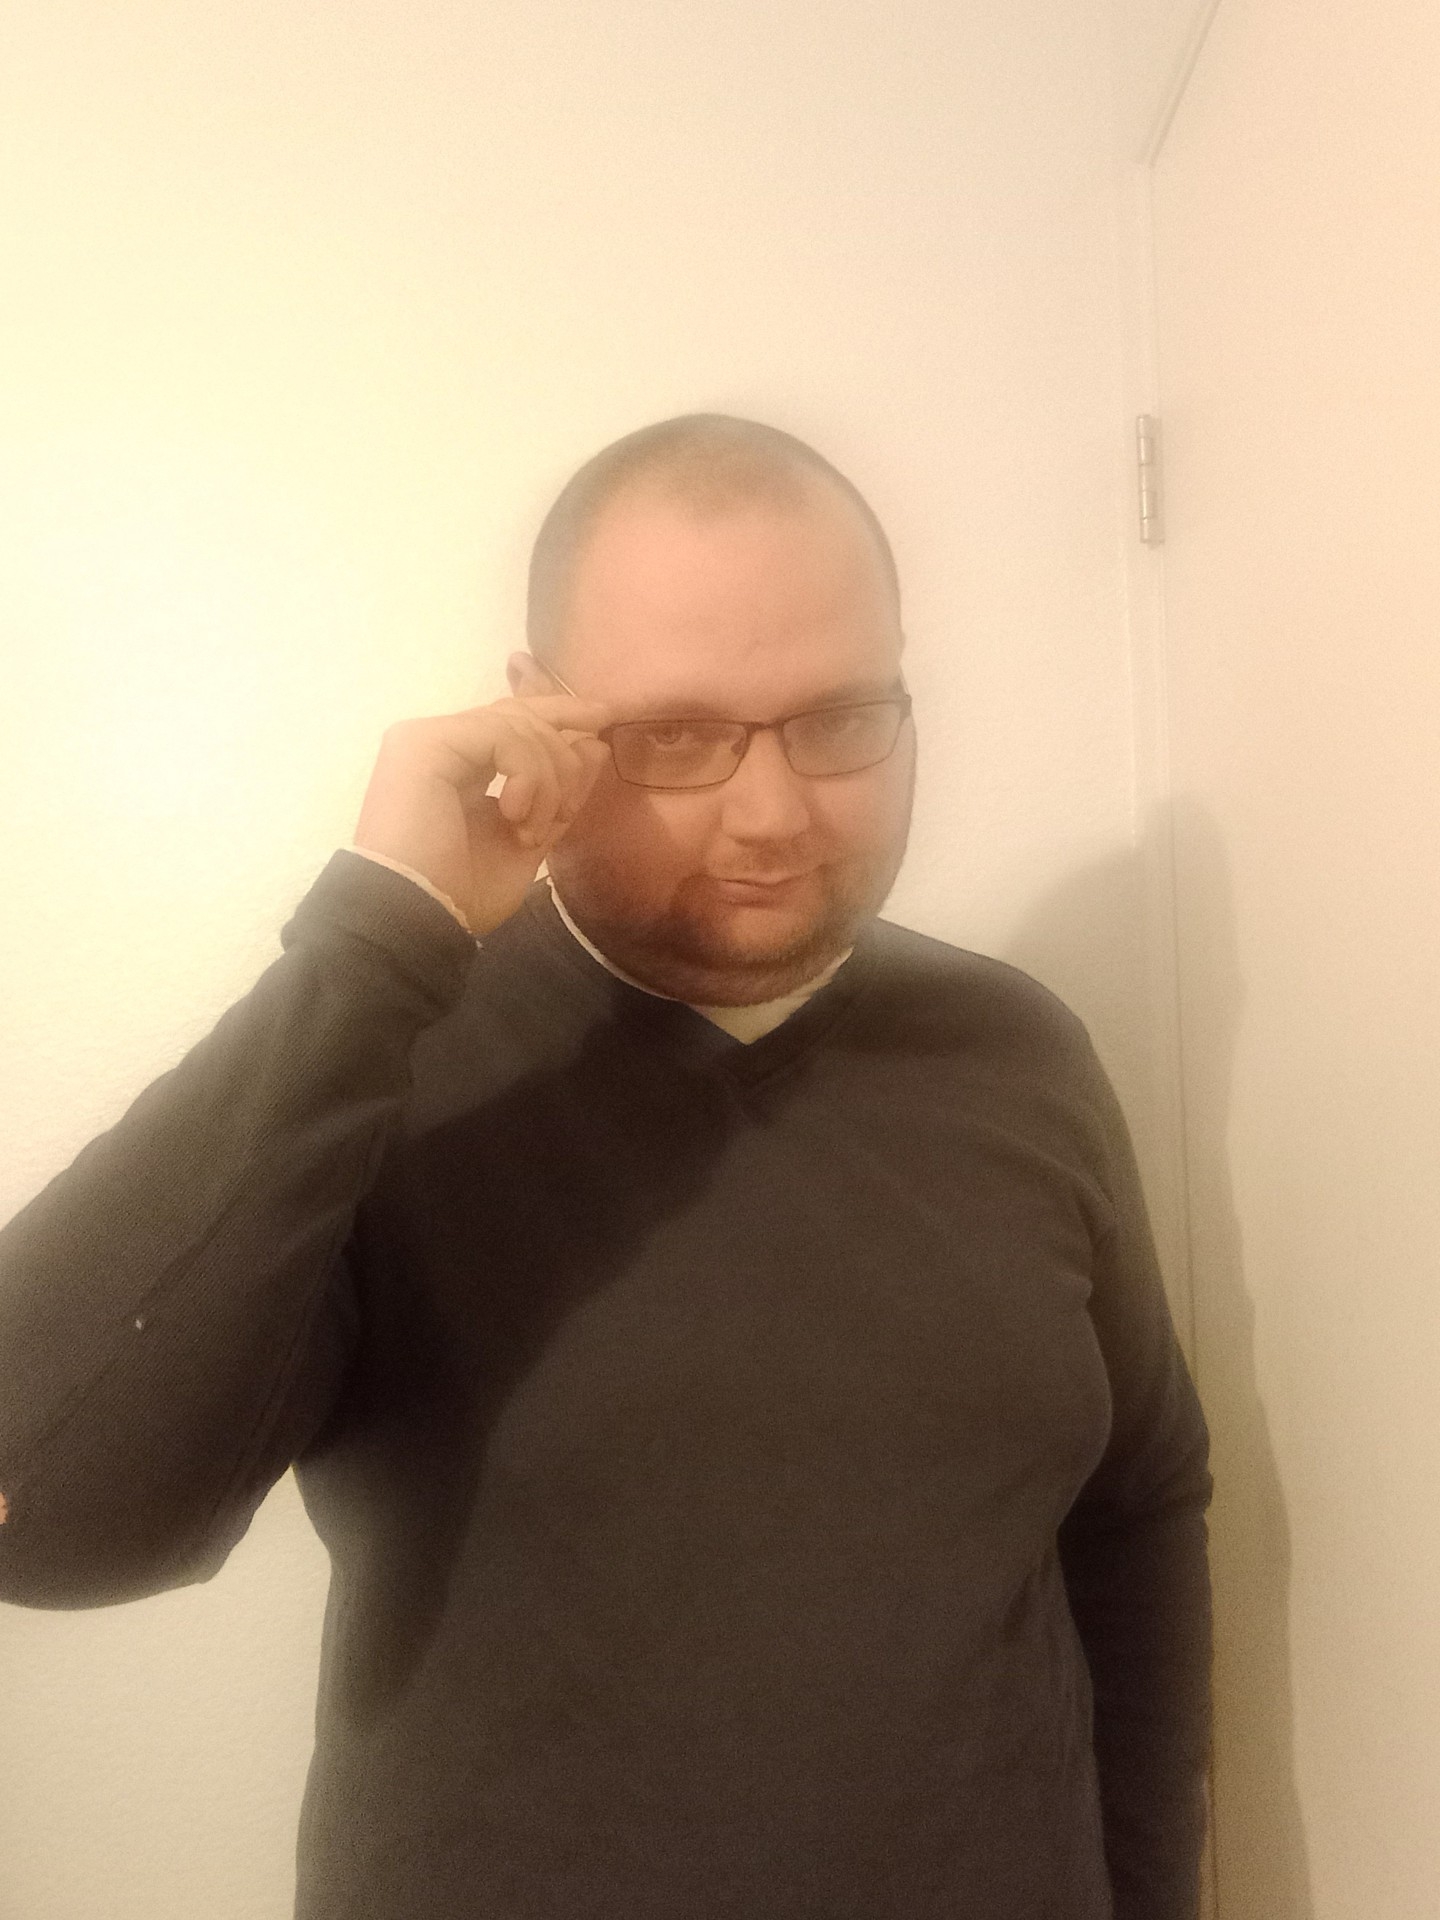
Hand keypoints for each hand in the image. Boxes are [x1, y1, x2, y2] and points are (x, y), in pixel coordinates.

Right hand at [352, 692, 613, 935]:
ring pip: (517, 724)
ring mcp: (428, 739)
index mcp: (458, 766)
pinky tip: (515, 815)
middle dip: (562, 750)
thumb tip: (595, 745)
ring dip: (546, 779)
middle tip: (567, 810)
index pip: (513, 722)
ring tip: (533, 831)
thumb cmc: (463, 892)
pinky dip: (527, 775)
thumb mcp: (530, 839)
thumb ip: (560, 793)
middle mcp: (440, 743)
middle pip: (518, 713)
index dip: (560, 713)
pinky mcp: (424, 743)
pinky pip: (501, 734)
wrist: (418, 917)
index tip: (604, 718)